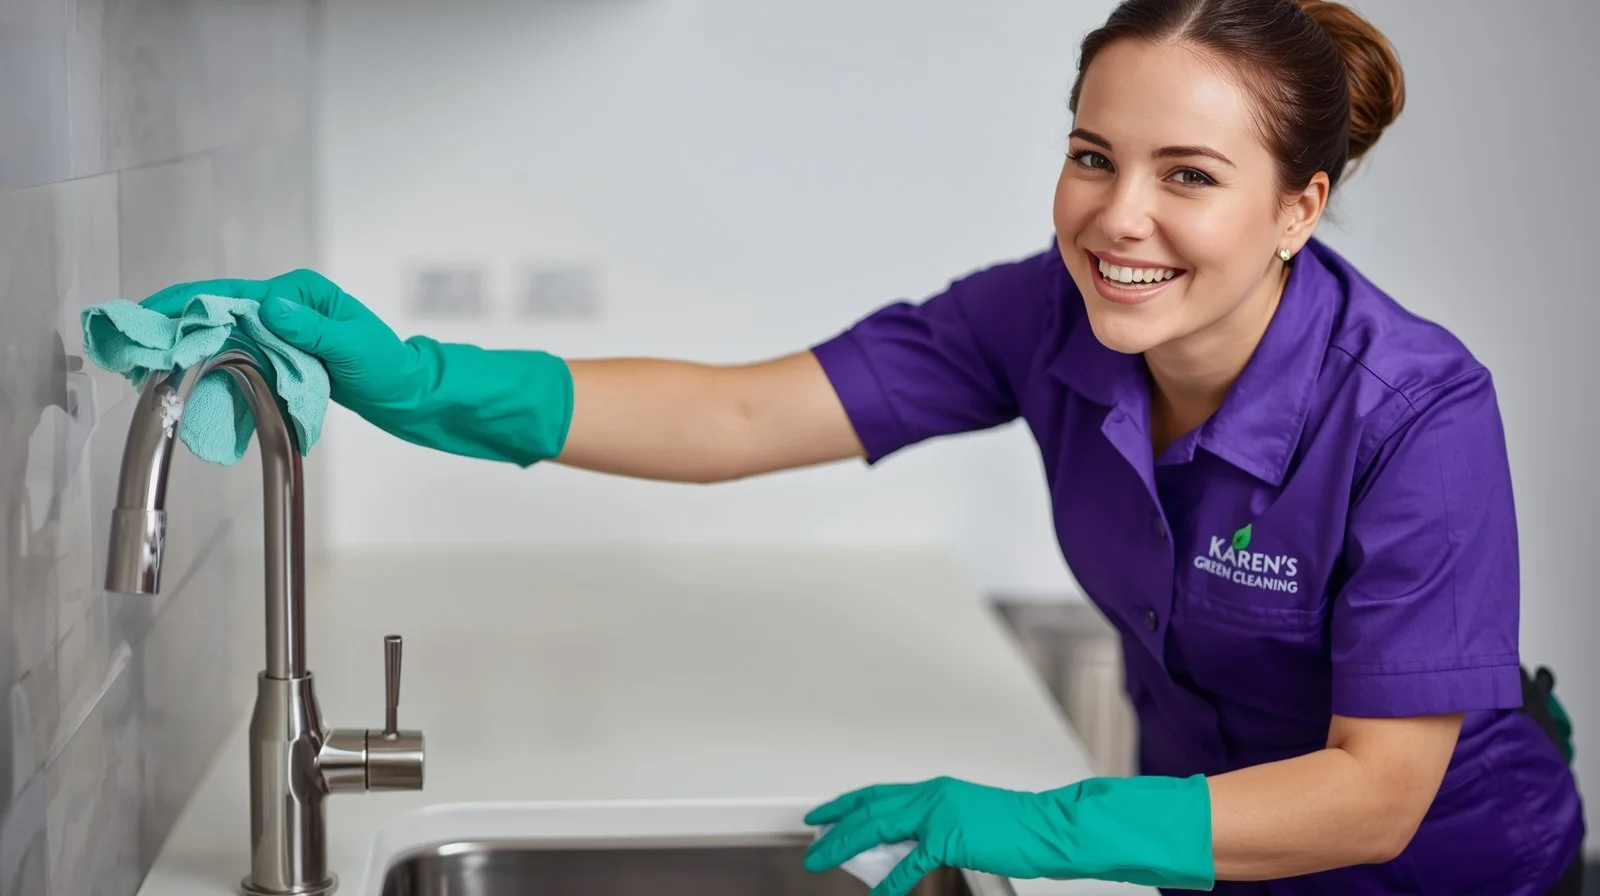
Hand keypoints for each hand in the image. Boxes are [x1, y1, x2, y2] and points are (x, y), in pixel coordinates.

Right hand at [135, 269, 574, 465]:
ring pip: (220, 335)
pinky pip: (237, 357)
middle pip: (216, 310)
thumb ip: (314, 330)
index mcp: (298, 291)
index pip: (231, 292)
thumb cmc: (387, 367)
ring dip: (185, 350)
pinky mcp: (279, 354)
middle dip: (172, 326)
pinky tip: (185, 384)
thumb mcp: (354, 348)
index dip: (187, 305)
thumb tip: (272, 308)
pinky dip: (210, 369)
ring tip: (145, 369)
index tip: (152, 319)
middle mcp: (284, 304)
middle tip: (130, 348)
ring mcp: (280, 329)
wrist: (406, 393)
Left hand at [803, 774, 1214, 894]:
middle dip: (835, 825)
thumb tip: (900, 849)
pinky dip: (891, 880)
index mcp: (935, 789)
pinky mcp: (951, 838)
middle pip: (869, 808)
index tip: (823, 813)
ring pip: (878, 827)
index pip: (878, 793)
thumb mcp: (966, 821)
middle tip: (811, 839)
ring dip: (847, 844)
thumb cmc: (1016, 829)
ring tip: (823, 860)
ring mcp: (940, 815)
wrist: (1050, 828)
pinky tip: (877, 893)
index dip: (846, 803)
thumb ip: (932, 829)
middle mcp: (932, 795)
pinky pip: (911, 863)